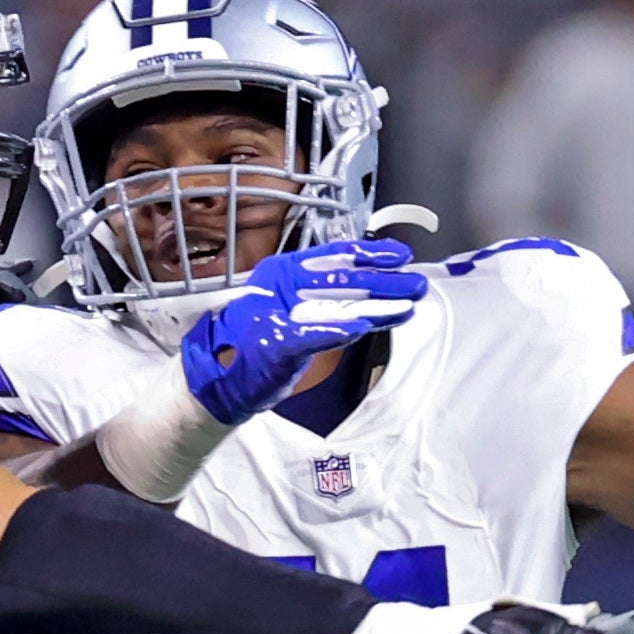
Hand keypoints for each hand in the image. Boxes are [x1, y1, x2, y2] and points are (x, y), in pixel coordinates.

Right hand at [177, 240, 426, 423]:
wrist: (218, 378)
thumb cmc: (254, 347)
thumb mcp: (290, 316)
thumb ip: (324, 304)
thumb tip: (368, 295)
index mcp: (283, 273)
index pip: (334, 256)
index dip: (370, 254)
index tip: (400, 256)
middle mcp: (280, 286)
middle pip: (342, 278)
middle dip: (384, 282)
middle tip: (415, 284)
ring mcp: (276, 314)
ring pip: (336, 302)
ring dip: (375, 305)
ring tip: (405, 304)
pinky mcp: (275, 344)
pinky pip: (312, 334)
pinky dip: (338, 330)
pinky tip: (363, 327)